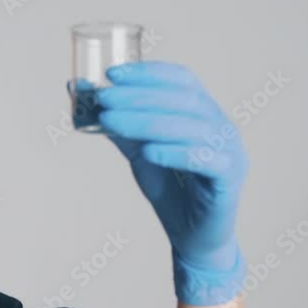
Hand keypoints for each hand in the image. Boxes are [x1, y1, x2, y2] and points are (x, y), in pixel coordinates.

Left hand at [89, 61, 248, 305]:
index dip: (148, 73)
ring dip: (147, 121)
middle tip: (103, 97)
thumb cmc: (170, 187)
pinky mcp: (230, 177)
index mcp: (203, 112)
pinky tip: (148, 152)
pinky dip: (176, 153)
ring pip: (191, 127)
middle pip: (182, 100)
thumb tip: (78, 91)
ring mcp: (230, 150)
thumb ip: (115, 123)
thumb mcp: (138, 150)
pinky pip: (205, 159)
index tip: (112, 73)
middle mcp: (221, 125)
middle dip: (139, 96)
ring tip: (111, 121)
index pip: (181, 80)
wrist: (192, 235)